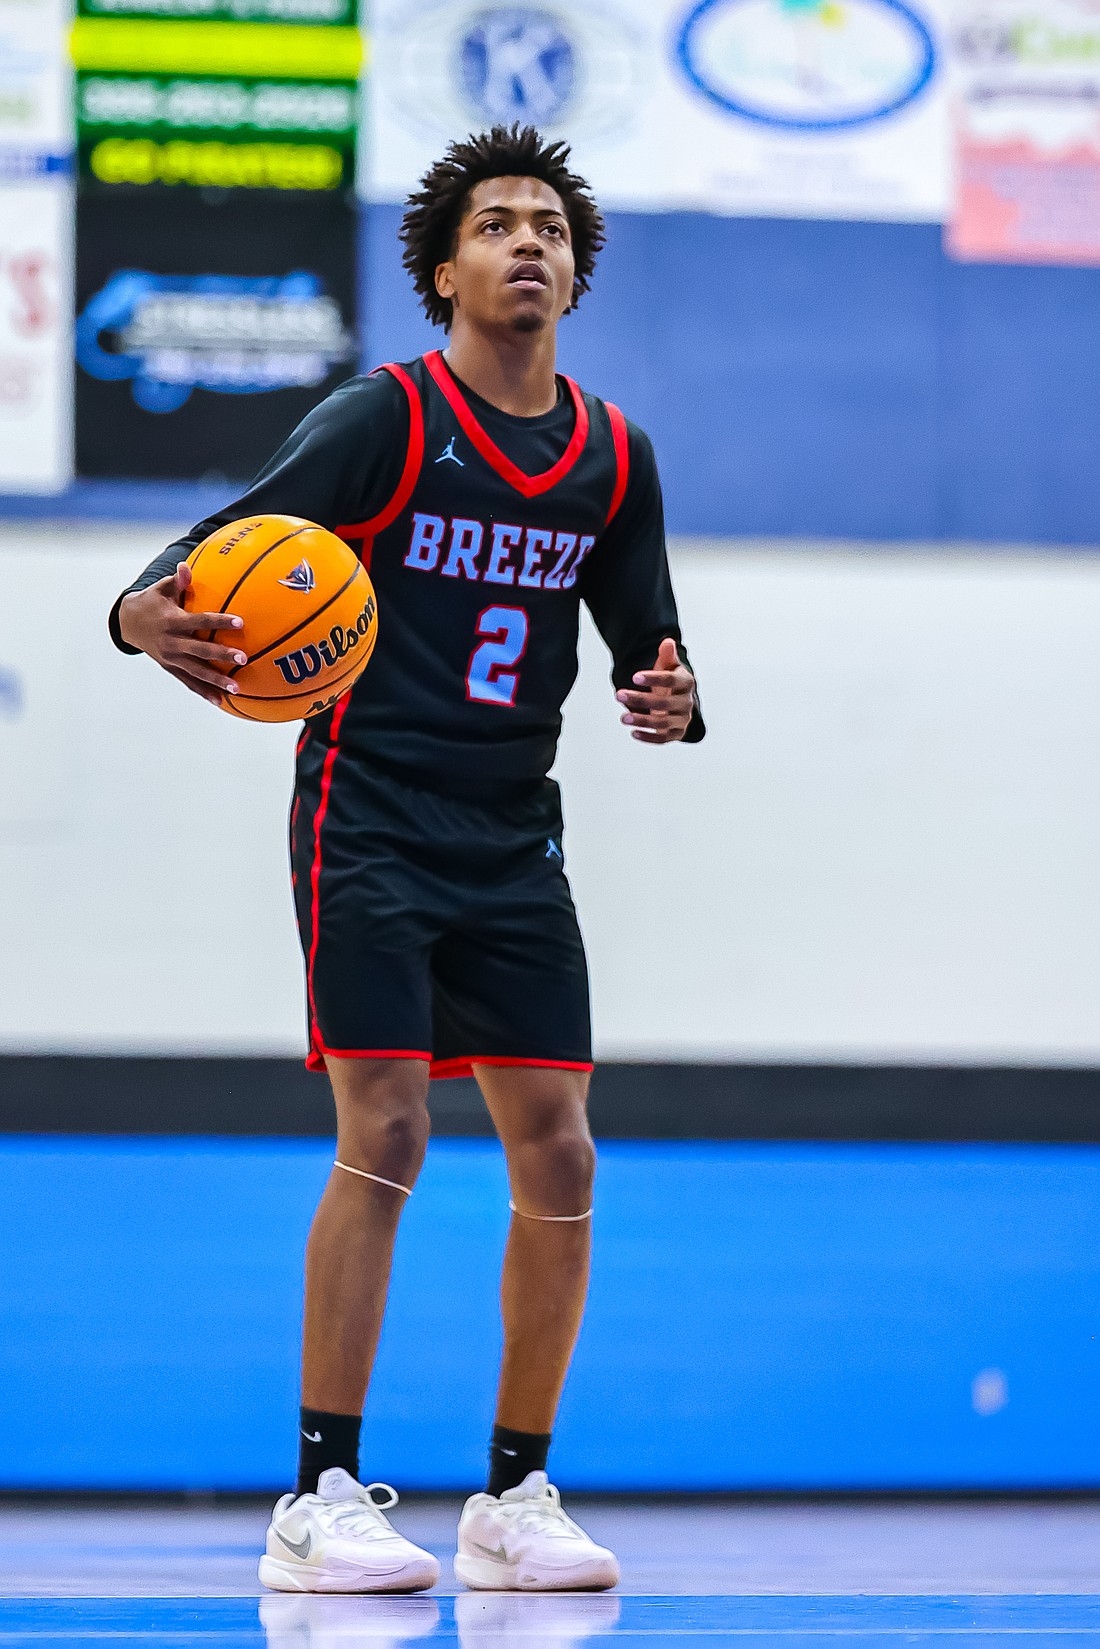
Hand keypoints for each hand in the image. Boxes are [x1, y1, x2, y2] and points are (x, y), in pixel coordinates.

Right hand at [118, 562, 246, 706]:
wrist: (128, 623)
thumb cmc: (153, 601)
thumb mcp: (163, 589)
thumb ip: (179, 581)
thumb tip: (186, 566)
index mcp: (173, 621)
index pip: (200, 621)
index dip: (220, 621)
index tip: (240, 622)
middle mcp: (172, 642)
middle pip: (201, 650)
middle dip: (222, 655)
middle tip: (243, 658)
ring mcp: (171, 658)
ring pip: (197, 672)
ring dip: (216, 681)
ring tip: (237, 689)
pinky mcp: (171, 668)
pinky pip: (189, 683)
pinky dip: (204, 692)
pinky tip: (221, 702)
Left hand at [616, 637, 694, 743]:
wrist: (679, 701)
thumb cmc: (670, 681)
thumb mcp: (669, 666)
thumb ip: (667, 656)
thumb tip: (667, 642)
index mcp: (686, 683)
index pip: (672, 680)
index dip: (654, 678)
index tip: (634, 676)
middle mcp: (687, 703)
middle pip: (664, 703)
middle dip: (641, 699)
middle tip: (618, 694)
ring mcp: (682, 720)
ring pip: (663, 723)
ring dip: (642, 720)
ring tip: (622, 717)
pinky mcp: (676, 733)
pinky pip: (663, 739)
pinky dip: (649, 738)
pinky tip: (633, 733)